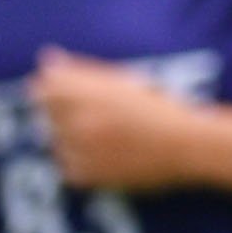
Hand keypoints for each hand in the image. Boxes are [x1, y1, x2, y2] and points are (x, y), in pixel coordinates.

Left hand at [30, 46, 215, 193]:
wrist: (186, 145)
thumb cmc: (157, 108)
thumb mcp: (121, 81)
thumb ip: (80, 70)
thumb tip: (46, 57)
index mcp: (88, 90)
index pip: (45, 87)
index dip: (52, 90)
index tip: (65, 95)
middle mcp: (80, 118)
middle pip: (48, 114)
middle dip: (62, 114)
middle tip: (97, 119)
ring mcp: (81, 148)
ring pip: (55, 142)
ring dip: (70, 140)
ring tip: (104, 137)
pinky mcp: (87, 175)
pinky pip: (66, 168)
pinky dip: (79, 164)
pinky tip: (105, 156)